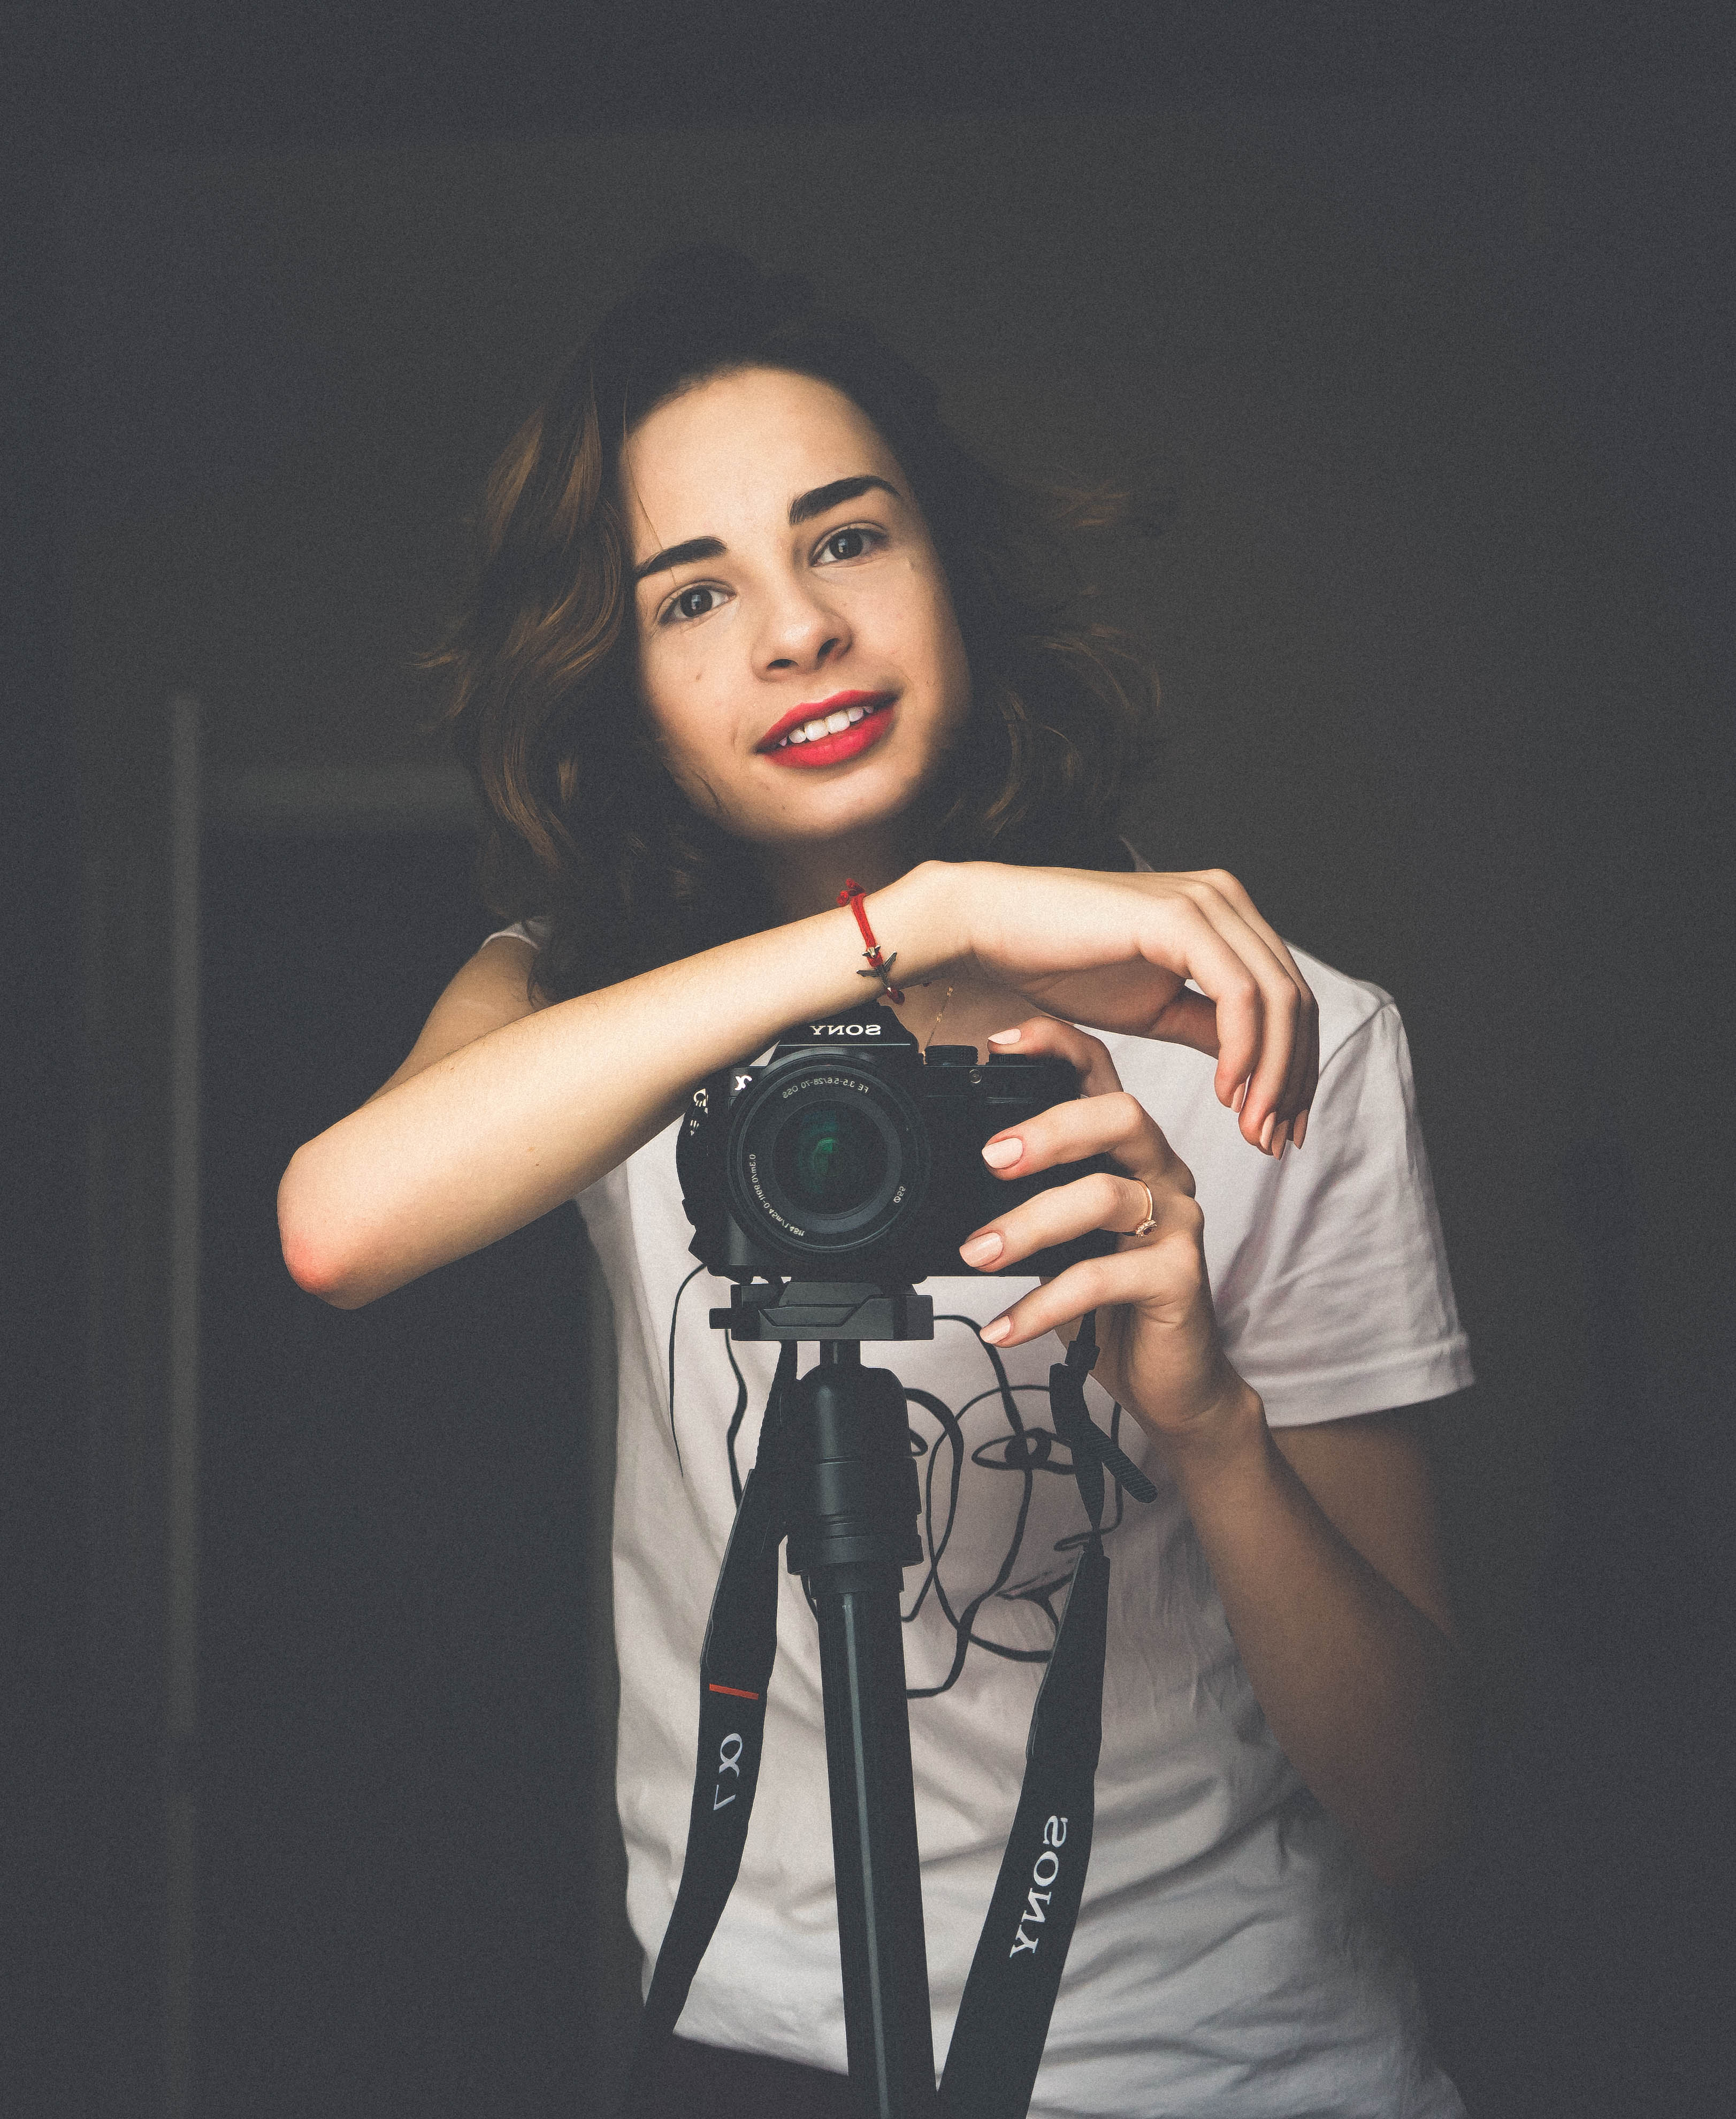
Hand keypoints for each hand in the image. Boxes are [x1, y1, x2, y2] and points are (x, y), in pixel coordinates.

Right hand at [943, 860, 1316, 1156]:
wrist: (990, 926)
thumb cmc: (1059, 962)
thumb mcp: (1151, 1008)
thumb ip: (1206, 1027)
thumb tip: (1253, 1069)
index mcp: (1224, 916)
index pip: (1289, 1000)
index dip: (1296, 1069)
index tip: (1283, 1128)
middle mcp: (1225, 899)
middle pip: (1297, 1003)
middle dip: (1293, 1082)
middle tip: (1276, 1142)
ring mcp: (1205, 903)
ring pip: (1279, 1001)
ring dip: (1274, 1076)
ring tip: (1254, 1129)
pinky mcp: (1177, 917)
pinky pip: (1237, 995)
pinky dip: (1243, 1050)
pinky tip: (1226, 1093)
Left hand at [956, 1016, 1262, 1451]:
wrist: (1167, 1376)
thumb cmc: (1109, 1299)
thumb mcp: (1059, 1238)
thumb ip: (1027, 1199)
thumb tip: (949, 1181)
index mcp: (1125, 1147)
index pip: (1099, 1073)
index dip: (1054, 1045)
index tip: (994, 1046)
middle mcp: (1159, 1170)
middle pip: (1120, 1114)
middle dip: (1050, 1127)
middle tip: (989, 1159)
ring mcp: (1176, 1221)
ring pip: (1106, 1194)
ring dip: (1031, 1223)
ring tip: (977, 1253)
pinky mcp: (1179, 1277)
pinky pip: (1104, 1278)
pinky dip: (1045, 1304)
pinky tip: (1005, 1327)